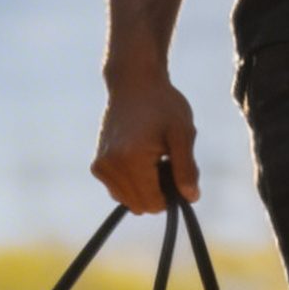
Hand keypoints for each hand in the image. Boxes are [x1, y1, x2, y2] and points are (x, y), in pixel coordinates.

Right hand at [92, 68, 198, 212]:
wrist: (133, 83)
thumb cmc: (162, 104)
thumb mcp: (182, 133)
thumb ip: (186, 168)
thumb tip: (191, 198)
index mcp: (131, 159)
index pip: (153, 203)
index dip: (171, 195)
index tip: (178, 172)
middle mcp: (110, 166)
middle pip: (141, 206)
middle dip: (158, 192)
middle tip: (167, 162)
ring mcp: (100, 167)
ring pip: (129, 202)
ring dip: (145, 189)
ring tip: (153, 159)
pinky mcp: (97, 166)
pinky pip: (118, 191)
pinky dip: (133, 183)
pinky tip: (140, 159)